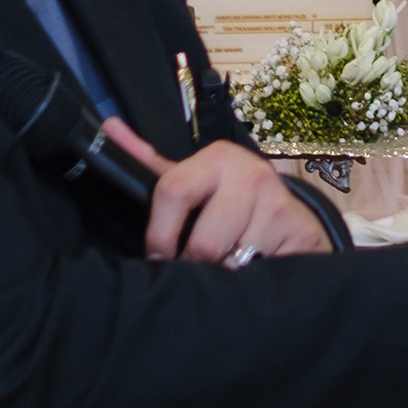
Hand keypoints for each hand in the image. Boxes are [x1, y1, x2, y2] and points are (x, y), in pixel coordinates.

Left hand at [100, 119, 329, 265]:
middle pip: (203, 243)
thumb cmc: (229, 200)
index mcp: (216, 158)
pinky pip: (260, 272)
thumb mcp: (191, 179)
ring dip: (225, 275)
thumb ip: (148, 161)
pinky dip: (251, 279)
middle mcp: (250, 174)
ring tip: (228, 265)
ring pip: (231, 262)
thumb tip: (108, 128)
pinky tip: (253, 268)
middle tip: (199, 266)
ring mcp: (278, 202)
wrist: (291, 216)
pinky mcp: (299, 230)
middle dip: (196, 264)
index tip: (160, 254)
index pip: (172, 191)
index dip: (159, 235)